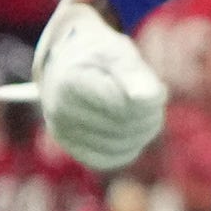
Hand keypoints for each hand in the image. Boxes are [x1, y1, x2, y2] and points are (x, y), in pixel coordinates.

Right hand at [28, 0, 166, 170]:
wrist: (70, 67)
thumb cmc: (99, 58)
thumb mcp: (117, 52)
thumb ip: (135, 73)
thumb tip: (150, 98)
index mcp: (70, 83)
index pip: (123, 103)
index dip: (145, 92)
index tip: (142, 78)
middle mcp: (59, 110)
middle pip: (126, 124)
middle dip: (149, 110)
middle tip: (147, 93)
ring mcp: (64, 132)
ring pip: (124, 144)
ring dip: (145, 128)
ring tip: (139, 108)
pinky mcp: (74, 149)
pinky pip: (113, 158)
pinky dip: (131, 145)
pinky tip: (130, 127)